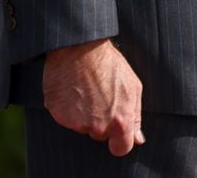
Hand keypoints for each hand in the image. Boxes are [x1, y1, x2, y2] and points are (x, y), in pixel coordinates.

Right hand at [43, 39, 144, 155]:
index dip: (119, 140)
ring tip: (87, 89)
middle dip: (102, 121)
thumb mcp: (132, 85)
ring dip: (85, 114)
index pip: (121, 148)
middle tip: (100, 95)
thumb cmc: (109, 64)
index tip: (117, 132)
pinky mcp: (59, 116)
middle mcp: (98, 127)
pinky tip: (74, 90)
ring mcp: (77, 123)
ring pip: (83, 127)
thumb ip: (135, 116)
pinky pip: (66, 119)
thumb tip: (137, 139)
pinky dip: (69, 109)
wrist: (80, 48)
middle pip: (101, 136)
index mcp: (119, 121)